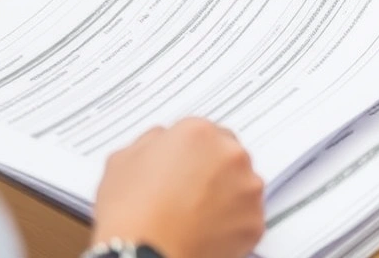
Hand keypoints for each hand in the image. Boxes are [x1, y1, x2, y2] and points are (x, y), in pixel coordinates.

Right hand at [92, 118, 265, 257]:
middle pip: (229, 155)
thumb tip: (160, 142)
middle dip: (214, 170)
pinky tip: (206, 230)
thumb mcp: (123, 159)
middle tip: (190, 191)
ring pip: (243, 185)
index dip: (194, 152)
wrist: (144, 253)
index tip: (186, 166)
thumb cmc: (131, 211)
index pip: (208, 133)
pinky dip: (233, 224)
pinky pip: (247, 217)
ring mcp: (247, 189)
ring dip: (228, 194)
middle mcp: (229, 155)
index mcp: (198, 133)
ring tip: (197, 214)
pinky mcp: (255, 222)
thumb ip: (151, 141)